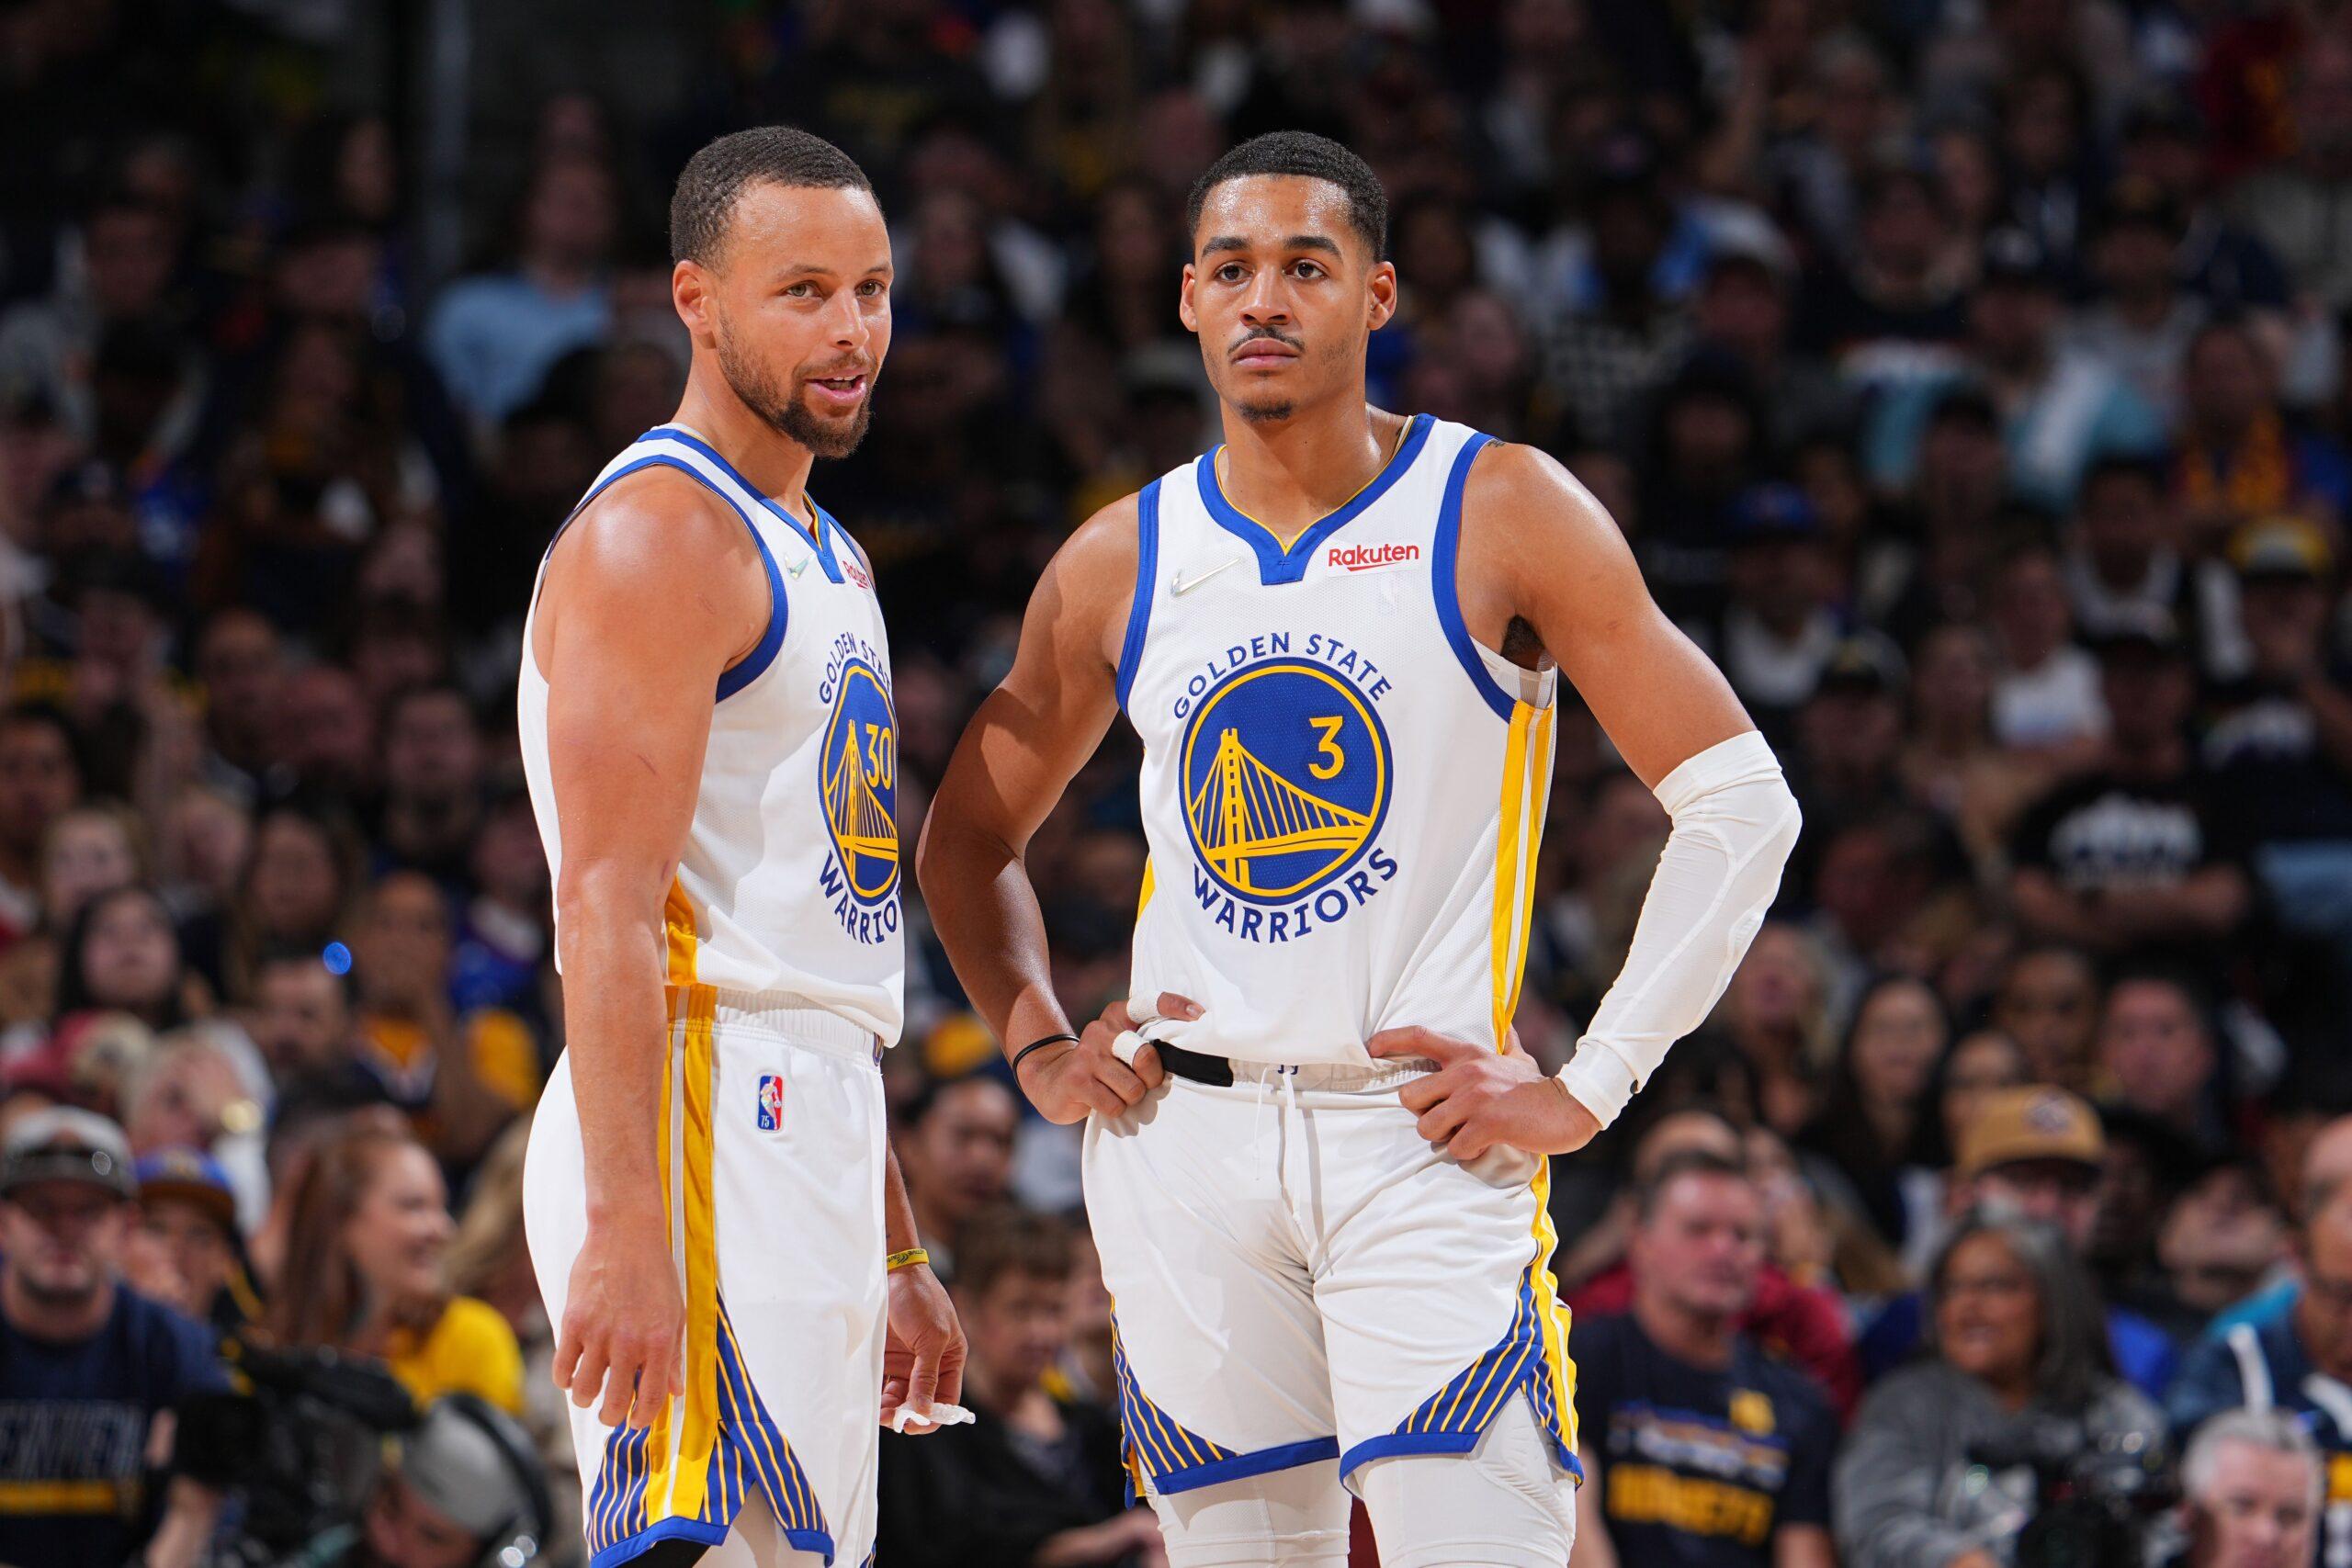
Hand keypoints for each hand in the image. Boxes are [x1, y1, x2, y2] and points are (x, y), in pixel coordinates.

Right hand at [552, 1209, 684, 1426]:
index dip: (641, 1419)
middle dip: (611, 1416)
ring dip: (586, 1399)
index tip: (635, 1421)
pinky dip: (565, 1379)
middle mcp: (629, 1343)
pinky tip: (573, 1373)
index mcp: (660, 1342)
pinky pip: (562, 1369)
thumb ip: (674, 1355)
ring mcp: (598, 1335)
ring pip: (583, 1393)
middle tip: (611, 1411)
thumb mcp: (676, 1313)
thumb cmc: (655, 1273)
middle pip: (613, 1403)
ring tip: (591, 1391)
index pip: (649, 1399)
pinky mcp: (572, 1323)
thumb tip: (676, 1391)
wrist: (626, 1233)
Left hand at [881, 1261, 965, 1431]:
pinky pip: (883, 1385)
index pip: (945, 1399)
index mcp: (949, 1359)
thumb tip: (924, 1412)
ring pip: (900, 1397)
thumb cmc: (920, 1300)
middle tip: (891, 1419)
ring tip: (879, 1412)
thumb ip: (926, 1376)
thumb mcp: (930, 1338)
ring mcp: (907, 1362)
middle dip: (907, 1413)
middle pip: (921, 1402)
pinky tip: (871, 1400)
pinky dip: (878, 1396)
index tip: (914, 1425)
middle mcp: (929, 1365)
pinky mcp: (887, 1358)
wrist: (893, 1272)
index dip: (932, 1415)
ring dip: (891, 1408)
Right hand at [1016, 992, 1199, 1124]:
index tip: (1199, 1015)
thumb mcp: (1122, 1046)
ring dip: (1131, 1098)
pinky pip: (1115, 1105)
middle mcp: (1101, 1030)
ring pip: (1133, 1088)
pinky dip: (1115, 1110)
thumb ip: (1148, 1042)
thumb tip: (1189, 1055)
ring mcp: (1086, 1055)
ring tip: (1116, 1091)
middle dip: (1152, 1078)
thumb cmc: (1102, 1066)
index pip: (1148, 1002)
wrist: (1052, 1080)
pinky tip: (1101, 1101)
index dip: (1175, 1005)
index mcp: (1117, 1016)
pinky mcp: (1076, 1080)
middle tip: (1143, 1083)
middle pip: (1146, 1057)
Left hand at [1372, 1026, 1602, 1159]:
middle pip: (1410, 1096)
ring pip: (1427, 1128)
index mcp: (1469, 1054)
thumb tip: (1504, 1024)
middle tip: (1445, 1120)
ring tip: (1466, 1134)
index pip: (1420, 1036)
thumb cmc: (1538, 1087)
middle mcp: (1466, 1072)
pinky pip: (1455, 1148)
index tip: (1370, 1048)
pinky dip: (1466, 1153)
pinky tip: (1484, 1145)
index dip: (1390, 1040)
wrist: (1570, 1107)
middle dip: (1422, 1114)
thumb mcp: (1519, 1058)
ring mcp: (1475, 1099)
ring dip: (1443, 1138)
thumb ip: (1505, 1042)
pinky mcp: (1487, 1124)